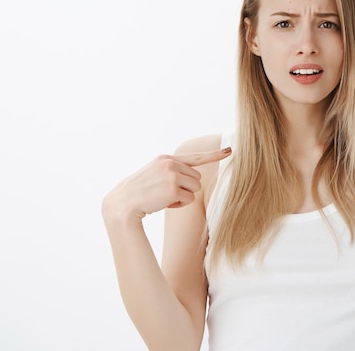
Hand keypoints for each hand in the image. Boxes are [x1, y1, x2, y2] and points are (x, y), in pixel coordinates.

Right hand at [103, 147, 231, 221]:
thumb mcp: (155, 173)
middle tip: (166, 192)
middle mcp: (170, 163)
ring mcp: (172, 175)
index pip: (195, 157)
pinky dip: (179, 204)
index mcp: (166, 158)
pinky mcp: (173, 188)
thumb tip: (195, 178)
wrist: (123, 203)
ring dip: (183, 196)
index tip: (230, 151)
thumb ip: (173, 171)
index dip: (215, 155)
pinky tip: (164, 203)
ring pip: (195, 188)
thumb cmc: (140, 192)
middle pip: (197, 178)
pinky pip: (189, 199)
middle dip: (186, 187)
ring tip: (164, 197)